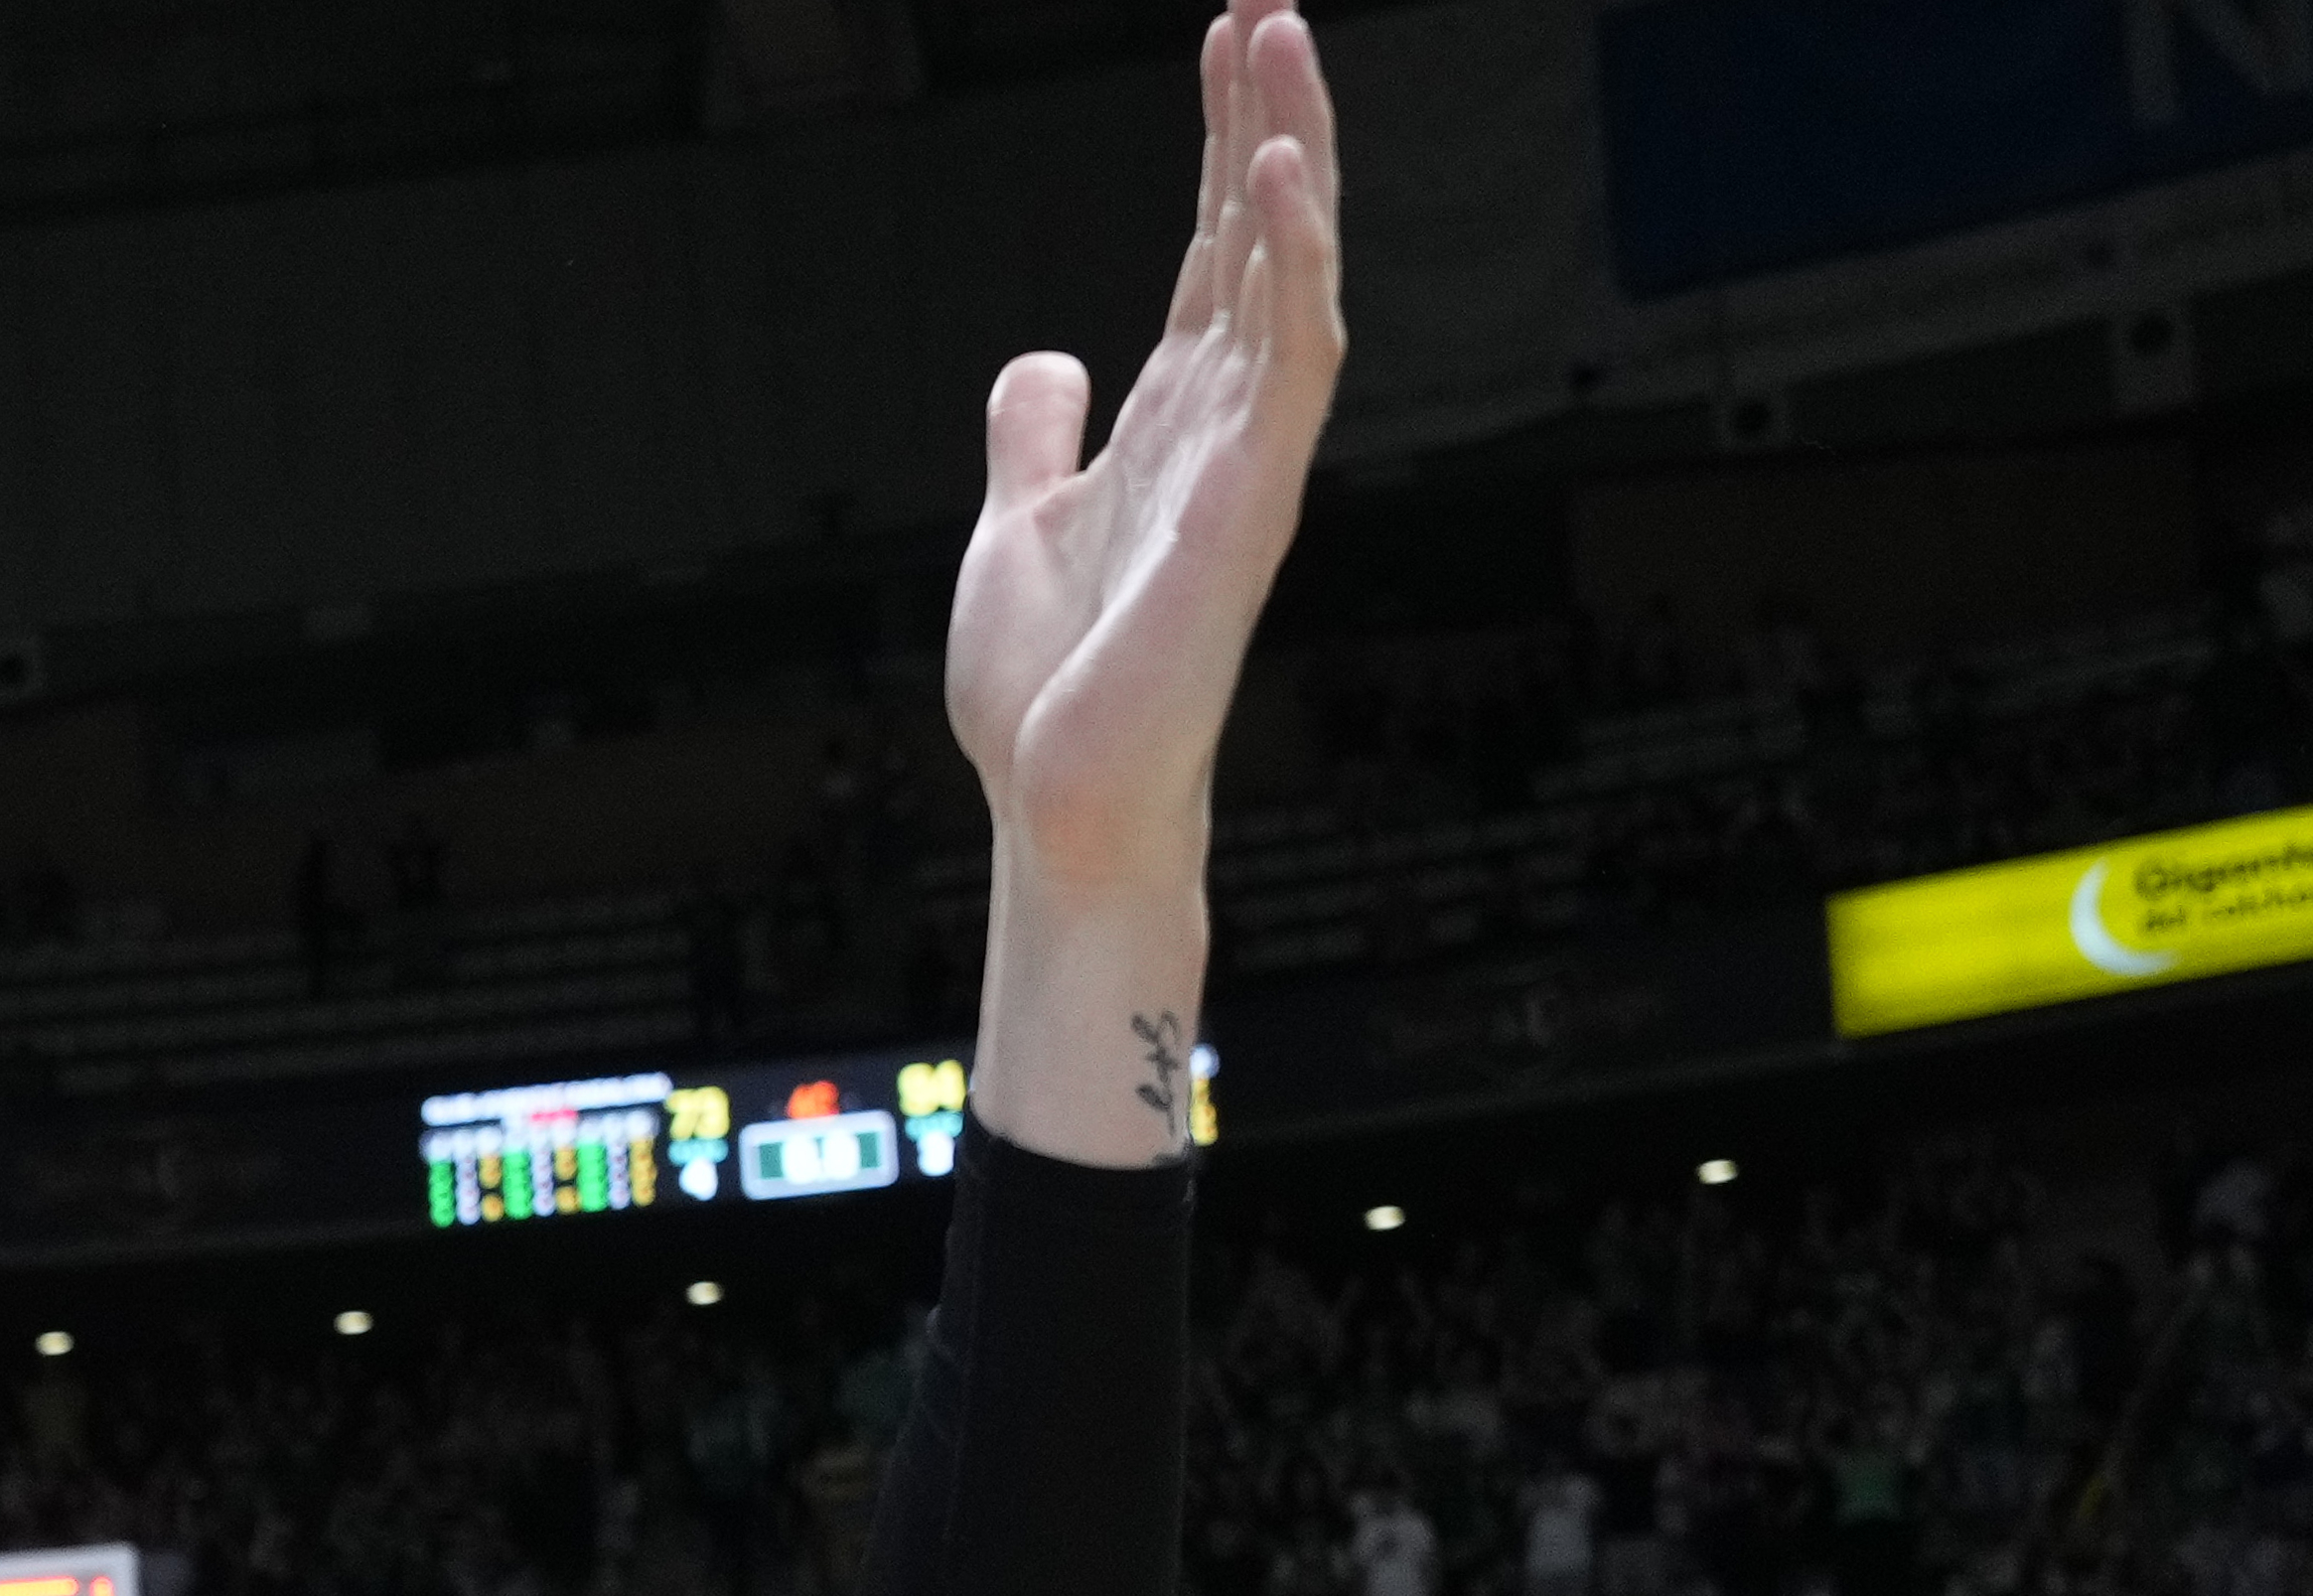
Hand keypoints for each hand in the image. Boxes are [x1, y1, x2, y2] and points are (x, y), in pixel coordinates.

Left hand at [943, 2, 1345, 897]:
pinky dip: (1291, 263)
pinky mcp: (1252, 504)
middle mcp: (1228, 422)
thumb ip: (1037, 435)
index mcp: (1177, 417)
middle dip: (1268, 113)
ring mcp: (1250, 459)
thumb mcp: (1018, 525)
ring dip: (1291, 152)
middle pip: (1263, 234)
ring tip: (1279, 36)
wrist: (1054, 801)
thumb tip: (1043, 361)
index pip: (1216, 245)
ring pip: (1294, 270)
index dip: (1223, 137)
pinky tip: (1276, 173)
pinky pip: (1292, 361)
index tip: (1229, 31)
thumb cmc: (1047, 691)